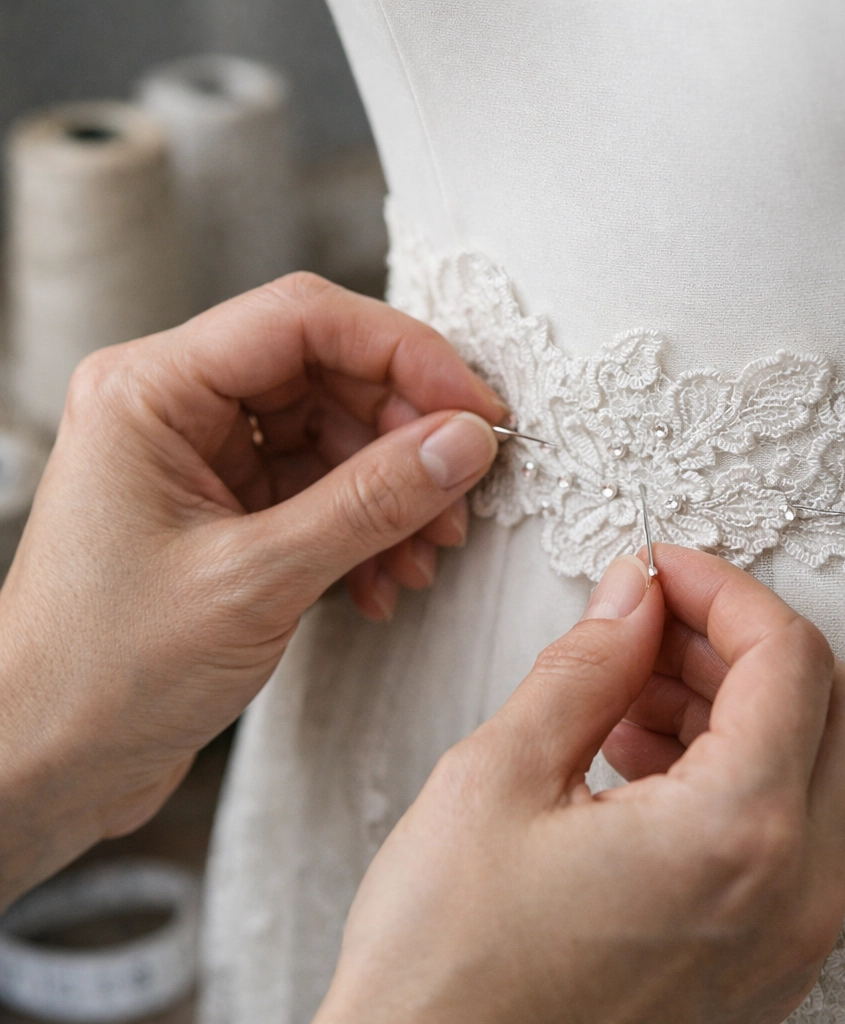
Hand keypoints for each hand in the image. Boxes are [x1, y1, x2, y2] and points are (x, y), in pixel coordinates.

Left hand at [0, 272, 506, 906]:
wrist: (48, 761)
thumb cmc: (104, 672)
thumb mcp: (256, 580)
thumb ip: (370, 502)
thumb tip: (464, 443)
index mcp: (153, 389)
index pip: (304, 321)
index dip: (406, 355)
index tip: (476, 409)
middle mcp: (176, 408)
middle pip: (328, 377)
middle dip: (404, 439)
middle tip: (458, 496)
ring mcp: (204, 460)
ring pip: (335, 438)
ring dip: (393, 495)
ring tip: (421, 558)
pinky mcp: (229, 511)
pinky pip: (322, 491)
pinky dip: (366, 531)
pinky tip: (382, 584)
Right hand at [318, 546, 844, 1023]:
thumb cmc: (445, 971)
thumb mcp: (498, 776)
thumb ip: (585, 666)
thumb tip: (636, 596)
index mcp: (733, 838)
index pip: (788, 657)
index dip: (722, 589)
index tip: (665, 570)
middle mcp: (790, 896)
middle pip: (836, 704)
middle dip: (742, 642)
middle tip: (653, 624)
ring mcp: (786, 939)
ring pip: (822, 763)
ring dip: (739, 701)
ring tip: (632, 692)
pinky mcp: (761, 963)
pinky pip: (789, 829)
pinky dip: (736, 767)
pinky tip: (640, 757)